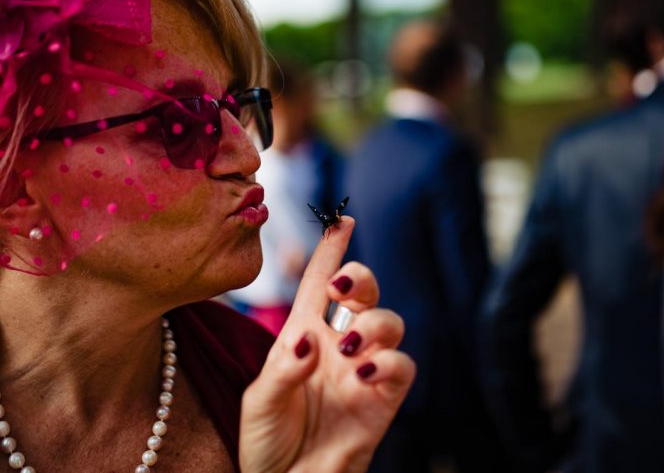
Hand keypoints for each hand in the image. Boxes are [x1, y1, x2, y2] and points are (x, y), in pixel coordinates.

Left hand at [240, 217, 414, 472]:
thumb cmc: (265, 442)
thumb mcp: (260, 400)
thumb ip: (284, 369)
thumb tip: (314, 340)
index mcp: (302, 336)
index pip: (318, 285)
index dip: (331, 252)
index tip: (342, 220)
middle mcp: (336, 347)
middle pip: (364, 294)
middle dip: (361, 278)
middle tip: (342, 291)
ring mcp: (362, 372)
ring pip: (391, 323)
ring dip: (374, 324)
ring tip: (348, 347)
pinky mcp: (384, 400)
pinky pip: (403, 366)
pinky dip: (387, 361)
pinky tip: (361, 372)